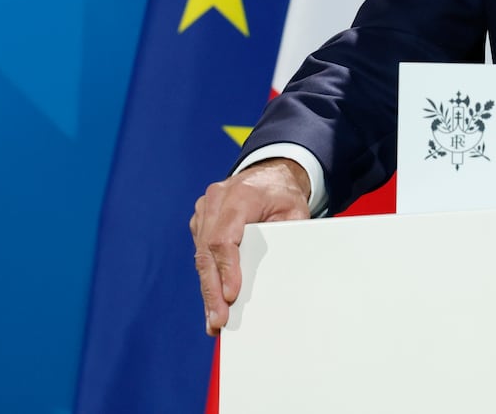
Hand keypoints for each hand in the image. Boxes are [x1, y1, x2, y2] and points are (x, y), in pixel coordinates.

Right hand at [190, 158, 311, 335]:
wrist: (270, 174)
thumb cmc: (283, 194)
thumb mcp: (295, 211)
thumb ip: (287, 237)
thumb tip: (280, 273)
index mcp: (239, 196)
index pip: (224, 237)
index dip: (226, 269)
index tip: (231, 295)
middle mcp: (215, 201)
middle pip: (207, 251)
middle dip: (212, 289)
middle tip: (217, 320)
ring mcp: (204, 211)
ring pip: (201, 256)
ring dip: (207, 289)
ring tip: (214, 320)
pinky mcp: (201, 223)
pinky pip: (201, 254)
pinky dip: (207, 279)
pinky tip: (212, 303)